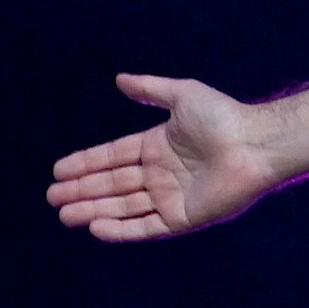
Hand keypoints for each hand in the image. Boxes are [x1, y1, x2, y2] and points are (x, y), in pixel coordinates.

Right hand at [47, 73, 277, 241]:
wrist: (255, 144)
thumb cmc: (224, 117)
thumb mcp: (183, 95)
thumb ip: (151, 89)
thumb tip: (120, 78)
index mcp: (159, 145)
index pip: (114, 157)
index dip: (86, 163)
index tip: (58, 169)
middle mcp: (162, 172)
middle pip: (113, 184)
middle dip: (82, 190)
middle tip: (52, 196)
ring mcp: (172, 196)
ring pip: (123, 207)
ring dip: (93, 210)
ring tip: (64, 214)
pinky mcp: (183, 218)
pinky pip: (145, 227)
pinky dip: (121, 229)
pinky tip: (96, 227)